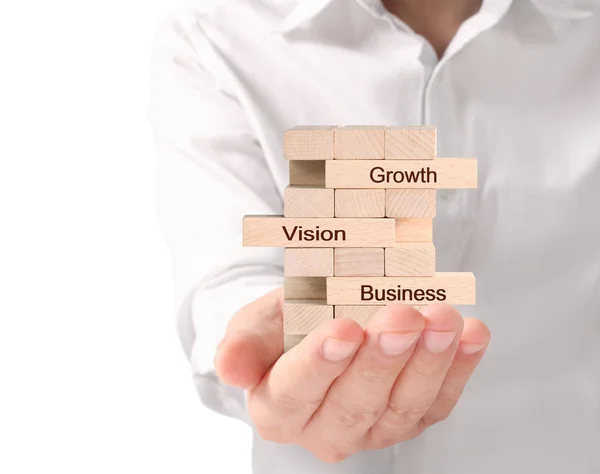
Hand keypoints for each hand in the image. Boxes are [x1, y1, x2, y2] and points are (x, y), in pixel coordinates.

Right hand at [214, 287, 490, 462]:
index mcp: (278, 409)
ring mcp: (372, 429)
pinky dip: (459, 367)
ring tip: (443, 319)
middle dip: (383, 359)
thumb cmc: (286, 327)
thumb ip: (243, 345)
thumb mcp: (255, 325)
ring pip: (403, 406)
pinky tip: (471, 334)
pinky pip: (438, 401)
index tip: (344, 329)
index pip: (296, 391)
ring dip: (428, 362)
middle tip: (403, 316)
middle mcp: (324, 430)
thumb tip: (229, 368)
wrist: (320, 331)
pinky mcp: (410, 419)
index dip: (320, 362)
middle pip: (355, 402)